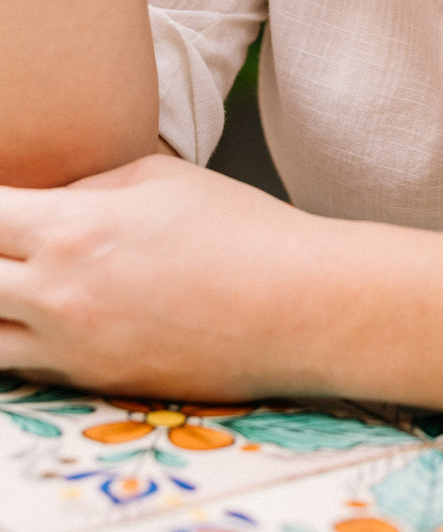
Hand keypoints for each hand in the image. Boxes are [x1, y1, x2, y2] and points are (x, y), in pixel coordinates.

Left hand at [0, 155, 331, 399]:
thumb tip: (50, 204)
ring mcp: (73, 349)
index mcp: (72, 231)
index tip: (5, 199)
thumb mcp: (158, 176)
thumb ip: (85, 188)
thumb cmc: (239, 228)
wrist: (295, 306)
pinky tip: (52, 314)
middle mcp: (58, 297)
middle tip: (12, 238)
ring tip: (27, 280)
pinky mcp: (95, 383)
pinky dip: (23, 340)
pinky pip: (27, 367)